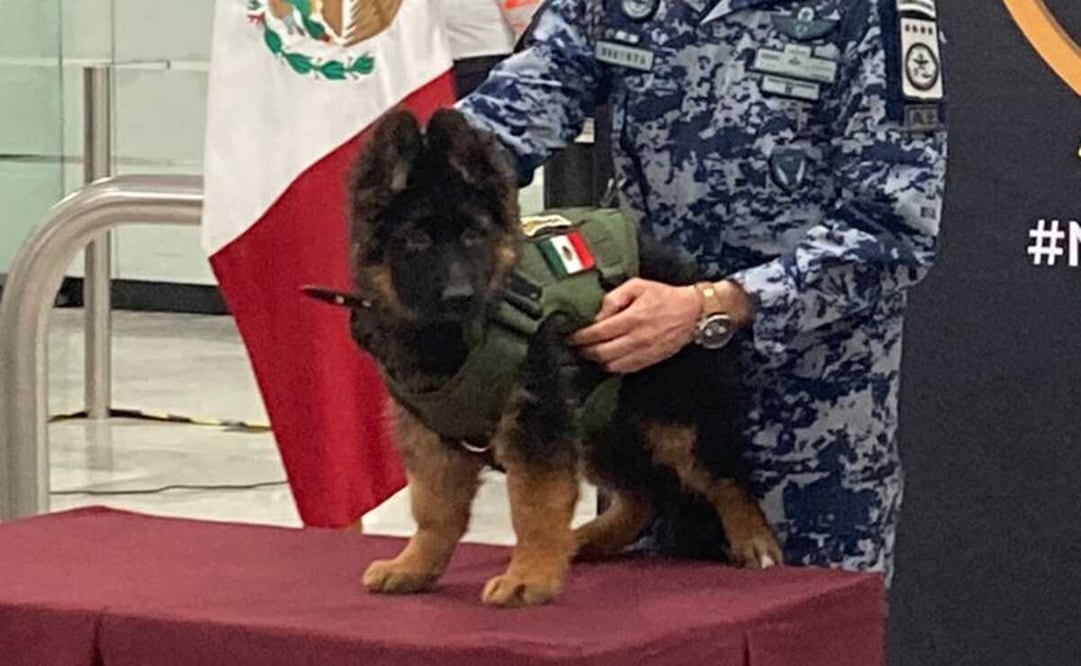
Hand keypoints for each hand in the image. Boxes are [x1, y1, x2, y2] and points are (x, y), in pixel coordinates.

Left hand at [568, 278, 700, 373]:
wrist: (692, 313)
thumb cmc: (664, 297)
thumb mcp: (637, 286)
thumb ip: (614, 297)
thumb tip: (598, 314)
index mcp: (632, 318)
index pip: (598, 332)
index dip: (581, 336)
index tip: (571, 336)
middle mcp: (637, 338)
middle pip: (601, 352)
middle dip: (584, 350)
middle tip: (576, 346)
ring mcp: (644, 352)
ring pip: (611, 365)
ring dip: (596, 361)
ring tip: (589, 353)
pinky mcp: (649, 360)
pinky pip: (625, 370)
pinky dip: (612, 367)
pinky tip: (606, 360)